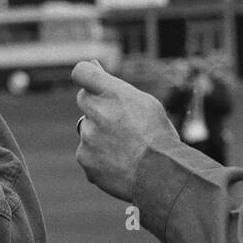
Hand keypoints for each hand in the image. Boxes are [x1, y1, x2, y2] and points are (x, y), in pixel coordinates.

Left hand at [73, 59, 180, 201]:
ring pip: (87, 129)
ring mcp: (88, 137)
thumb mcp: (145, 103)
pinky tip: (119, 162)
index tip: (92, 80)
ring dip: (99, 135)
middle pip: (84, 100)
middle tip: (118, 120)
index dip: (87, 74)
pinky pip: (87, 153)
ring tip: (124, 147)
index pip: (82, 71)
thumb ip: (116, 88)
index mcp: (113, 94)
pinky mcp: (84, 158)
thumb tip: (94, 66)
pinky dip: (99, 157)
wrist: (160, 175)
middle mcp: (96, 112)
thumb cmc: (157, 136)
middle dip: (97, 107)